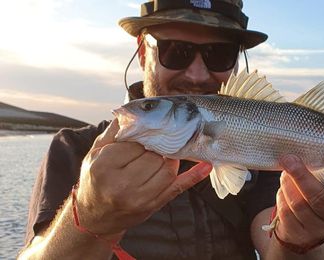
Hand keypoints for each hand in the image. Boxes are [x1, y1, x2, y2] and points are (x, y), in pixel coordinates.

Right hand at [76, 119, 211, 235]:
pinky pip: (178, 187)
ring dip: (168, 158)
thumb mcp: (95, 152)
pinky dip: (194, 176)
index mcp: (104, 167)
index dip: (141, 136)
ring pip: (168, 169)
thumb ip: (114, 131)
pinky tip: (206, 165)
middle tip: (152, 145)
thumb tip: (132, 111)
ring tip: (160, 155)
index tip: (142, 136)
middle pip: (154, 155)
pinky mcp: (153, 205)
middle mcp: (122, 185)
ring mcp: (140, 199)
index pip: (136, 142)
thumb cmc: (94, 179)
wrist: (95, 216)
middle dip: (156, 147)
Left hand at [275, 149, 323, 247]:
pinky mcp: (300, 235)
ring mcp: (320, 229)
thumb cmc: (314, 195)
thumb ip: (318, 168)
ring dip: (288, 184)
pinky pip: (286, 212)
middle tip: (289, 159)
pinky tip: (283, 190)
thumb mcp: (322, 183)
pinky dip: (282, 196)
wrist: (302, 229)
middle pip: (319, 196)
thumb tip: (300, 147)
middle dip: (302, 175)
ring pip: (299, 204)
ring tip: (284, 172)